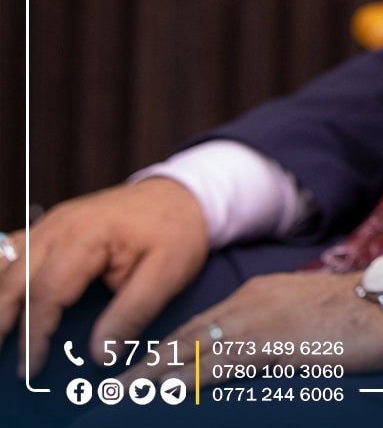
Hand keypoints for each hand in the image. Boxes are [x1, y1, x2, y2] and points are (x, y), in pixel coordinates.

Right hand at [0, 178, 208, 378]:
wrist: (182, 194)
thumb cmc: (177, 233)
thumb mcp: (168, 274)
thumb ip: (132, 314)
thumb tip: (99, 355)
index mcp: (86, 236)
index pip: (47, 293)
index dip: (35, 334)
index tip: (31, 370)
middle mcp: (59, 226)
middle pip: (14, 281)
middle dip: (4, 323)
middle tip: (8, 364)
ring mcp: (51, 223)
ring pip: (5, 264)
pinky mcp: (50, 226)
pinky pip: (11, 250)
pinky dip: (1, 276)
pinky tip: (2, 299)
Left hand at [135, 272, 382, 388]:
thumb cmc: (367, 316)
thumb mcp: (314, 322)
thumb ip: (281, 337)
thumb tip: (263, 362)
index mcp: (261, 294)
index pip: (201, 326)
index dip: (168, 350)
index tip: (143, 370)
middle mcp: (250, 301)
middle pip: (186, 336)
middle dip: (149, 363)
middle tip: (116, 389)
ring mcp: (256, 320)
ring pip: (190, 350)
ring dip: (153, 375)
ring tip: (123, 397)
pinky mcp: (267, 342)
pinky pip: (212, 365)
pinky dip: (182, 381)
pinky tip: (164, 395)